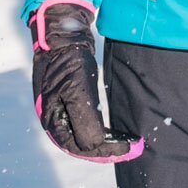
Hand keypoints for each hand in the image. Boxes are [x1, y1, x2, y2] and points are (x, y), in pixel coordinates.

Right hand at [29, 0, 144, 161]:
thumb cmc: (68, 61)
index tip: (130, 149)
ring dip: (106, 141)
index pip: (81, 147)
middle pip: (83, 145)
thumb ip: (84, 121)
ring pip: (85, 135)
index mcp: (53, 121)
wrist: (63, 34)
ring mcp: (61, 110)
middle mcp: (55, 120)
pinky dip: (101, 129)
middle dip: (109, 149)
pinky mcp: (69, 100)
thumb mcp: (77, 90)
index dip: (106, 152)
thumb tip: (94, 146)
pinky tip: (115, 130)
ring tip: (129, 141)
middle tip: (135, 147)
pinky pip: (86, 122)